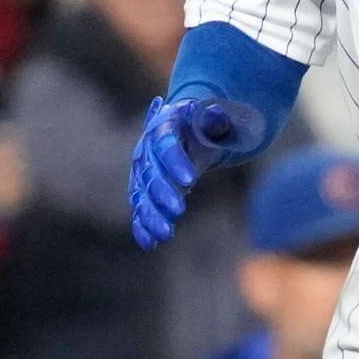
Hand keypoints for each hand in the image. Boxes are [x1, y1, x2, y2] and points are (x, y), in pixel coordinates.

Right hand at [129, 97, 266, 248]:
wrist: (193, 126)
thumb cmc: (207, 120)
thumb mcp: (217, 114)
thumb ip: (218, 117)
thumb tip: (216, 115)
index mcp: (164, 124)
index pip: (166, 144)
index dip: (176, 161)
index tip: (191, 180)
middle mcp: (148, 147)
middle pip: (151, 172)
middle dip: (163, 193)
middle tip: (178, 211)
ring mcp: (143, 170)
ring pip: (142, 194)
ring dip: (151, 215)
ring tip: (165, 234)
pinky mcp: (144, 190)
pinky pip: (140, 208)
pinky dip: (142, 226)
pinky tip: (149, 244)